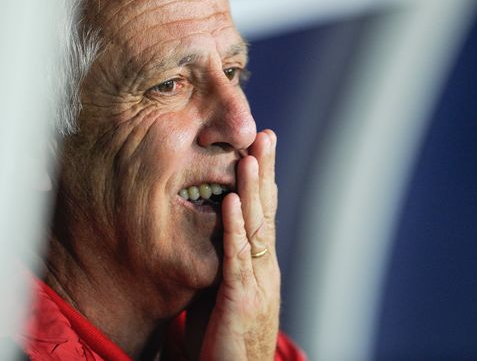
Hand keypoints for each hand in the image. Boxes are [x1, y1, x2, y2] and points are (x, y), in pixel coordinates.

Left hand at [197, 129, 280, 360]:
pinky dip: (233, 226)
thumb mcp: (223, 295)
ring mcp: (256, 281)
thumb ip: (221, 265)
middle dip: (266, 173)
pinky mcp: (241, 298)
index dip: (263, 181)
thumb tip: (210, 236)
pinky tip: (229, 200)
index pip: (262, 214)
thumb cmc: (223, 341)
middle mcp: (264, 267)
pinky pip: (237, 257)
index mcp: (260, 265)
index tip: (260, 149)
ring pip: (255, 227)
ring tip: (251, 156)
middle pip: (265, 211)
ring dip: (253, 189)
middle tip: (266, 136)